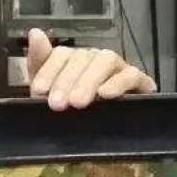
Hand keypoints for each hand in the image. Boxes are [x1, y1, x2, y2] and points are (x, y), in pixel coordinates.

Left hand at [26, 28, 156, 110]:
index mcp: (75, 62)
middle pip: (83, 56)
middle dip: (67, 80)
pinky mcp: (140, 83)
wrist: (98, 143)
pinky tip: (105, 94)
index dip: (50, 70)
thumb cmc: (74, 115)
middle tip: (57, 104)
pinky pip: (132, 75)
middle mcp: (97, 61)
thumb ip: (40, 64)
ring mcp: (119, 70)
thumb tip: (36, 33)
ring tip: (78, 102)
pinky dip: (119, 82)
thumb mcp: (49, 94)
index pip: (63, 54)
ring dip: (90, 79)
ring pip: (107, 60)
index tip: (39, 91)